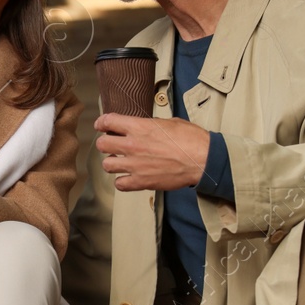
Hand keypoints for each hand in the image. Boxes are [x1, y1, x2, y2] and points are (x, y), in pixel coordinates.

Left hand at [95, 113, 210, 191]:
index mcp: (139, 127)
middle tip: (111, 145)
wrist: (203, 159)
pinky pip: (119, 184)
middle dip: (105, 143)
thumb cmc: (191, 139)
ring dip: (112, 163)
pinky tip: (128, 177)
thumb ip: (151, 124)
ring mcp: (135, 165)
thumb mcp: (170, 122)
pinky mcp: (141, 181)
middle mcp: (133, 145)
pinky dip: (122, 181)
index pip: (108, 121)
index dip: (102, 122)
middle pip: (101, 144)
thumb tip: (145, 126)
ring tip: (120, 162)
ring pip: (106, 165)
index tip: (102, 125)